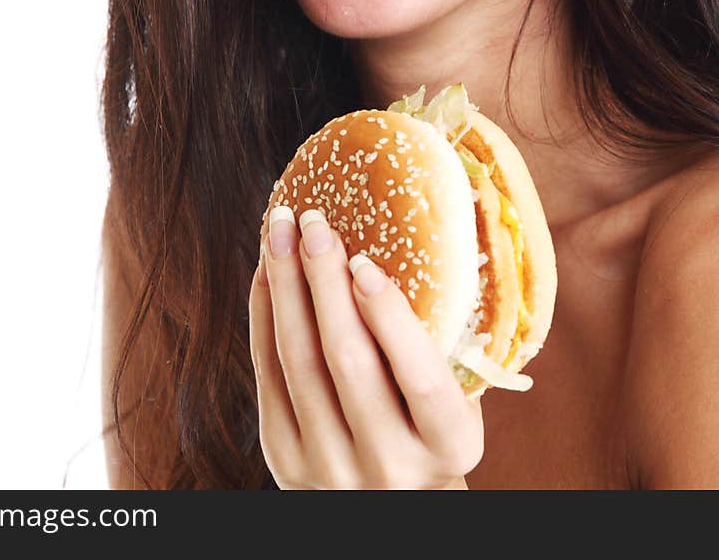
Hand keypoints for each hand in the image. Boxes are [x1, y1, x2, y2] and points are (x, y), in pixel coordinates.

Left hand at [249, 206, 483, 489]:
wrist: (392, 499)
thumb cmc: (429, 426)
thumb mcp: (456, 399)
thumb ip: (436, 344)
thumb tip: (405, 240)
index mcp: (450, 446)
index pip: (423, 379)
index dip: (391, 318)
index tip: (364, 263)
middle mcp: (392, 465)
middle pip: (347, 360)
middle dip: (324, 280)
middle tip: (313, 221)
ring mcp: (332, 467)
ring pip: (298, 361)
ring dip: (285, 285)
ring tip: (280, 230)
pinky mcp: (286, 459)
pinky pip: (267, 373)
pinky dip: (264, 315)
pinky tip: (266, 272)